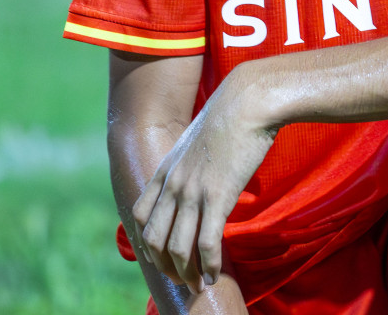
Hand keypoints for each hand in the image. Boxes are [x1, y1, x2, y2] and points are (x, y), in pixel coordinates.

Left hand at [131, 68, 278, 290]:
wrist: (248, 101)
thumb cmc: (232, 114)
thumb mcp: (200, 136)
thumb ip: (193, 157)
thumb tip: (203, 165)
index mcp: (166, 169)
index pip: (139, 214)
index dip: (146, 239)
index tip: (160, 252)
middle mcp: (173, 185)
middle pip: (153, 238)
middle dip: (163, 264)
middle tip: (178, 277)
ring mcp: (193, 192)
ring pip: (178, 247)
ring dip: (186, 273)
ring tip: (197, 286)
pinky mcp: (218, 197)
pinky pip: (207, 243)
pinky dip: (207, 266)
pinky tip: (214, 276)